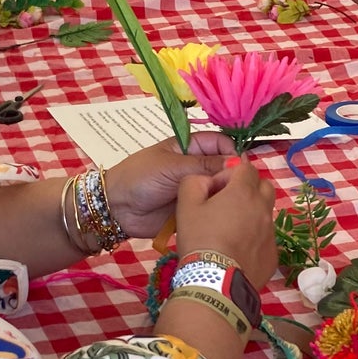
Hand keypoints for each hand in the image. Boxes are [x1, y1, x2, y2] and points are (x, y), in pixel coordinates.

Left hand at [105, 133, 232, 238]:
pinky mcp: (192, 208)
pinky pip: (211, 208)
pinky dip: (220, 211)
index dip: (231, 151)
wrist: (117, 209)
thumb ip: (204, 165)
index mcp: (188, 147)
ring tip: (237, 203)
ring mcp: (194, 188)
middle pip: (223, 167)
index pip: (219, 143)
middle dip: (233, 175)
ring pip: (219, 188)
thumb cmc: (140, 178)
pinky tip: (230, 216)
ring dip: (227, 194)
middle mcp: (194, 167)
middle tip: (241, 188)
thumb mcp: (172, 167)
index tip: (240, 166)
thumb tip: (237, 163)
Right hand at [174, 159, 276, 289]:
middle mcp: (263, 208)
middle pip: (263, 186)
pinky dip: (255, 238)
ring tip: (231, 229)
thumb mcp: (185, 205)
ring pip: (266, 213)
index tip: (215, 190)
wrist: (215, 282)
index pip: (245, 167)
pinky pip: (266, 238)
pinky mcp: (273, 254)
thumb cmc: (199, 239)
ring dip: (252, 214)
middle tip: (228, 204)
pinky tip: (237, 250)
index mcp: (243, 192)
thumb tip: (207, 180)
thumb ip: (194, 182)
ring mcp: (271, 232)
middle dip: (248, 188)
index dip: (229, 174)